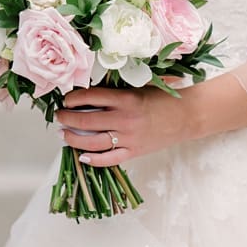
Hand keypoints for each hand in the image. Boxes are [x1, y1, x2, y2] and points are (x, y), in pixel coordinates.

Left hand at [55, 85, 191, 167]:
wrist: (187, 116)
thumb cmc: (163, 99)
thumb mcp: (140, 87)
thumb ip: (116, 91)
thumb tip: (88, 93)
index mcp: (127, 99)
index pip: (90, 97)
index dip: (73, 98)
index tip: (66, 99)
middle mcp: (125, 119)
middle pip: (86, 120)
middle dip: (66, 118)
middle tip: (59, 116)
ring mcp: (129, 138)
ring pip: (92, 142)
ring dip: (73, 138)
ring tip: (64, 133)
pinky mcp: (134, 152)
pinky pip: (109, 159)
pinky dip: (93, 159)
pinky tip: (82, 156)